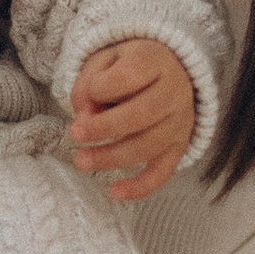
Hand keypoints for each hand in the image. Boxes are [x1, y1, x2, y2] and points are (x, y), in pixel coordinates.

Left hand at [69, 39, 194, 200]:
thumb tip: (84, 116)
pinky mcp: (178, 146)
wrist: (168, 71)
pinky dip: (140, 187)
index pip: (129, 75)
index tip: (87, 92)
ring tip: (81, 160)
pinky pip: (163, 171)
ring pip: (148, 145)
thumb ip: (89, 83)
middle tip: (75, 134)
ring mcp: (180, 122)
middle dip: (103, 128)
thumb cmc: (128, 66)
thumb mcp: (104, 60)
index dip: (101, 87)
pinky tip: (114, 193)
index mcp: (156, 61)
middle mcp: (174, 92)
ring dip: (111, 157)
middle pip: (142, 114)